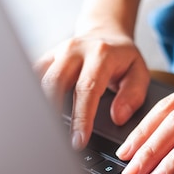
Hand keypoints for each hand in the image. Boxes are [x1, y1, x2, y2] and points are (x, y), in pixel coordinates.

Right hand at [34, 30, 149, 148]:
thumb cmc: (123, 57)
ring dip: (40, 107)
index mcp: (100, 54)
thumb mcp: (139, 72)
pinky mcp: (46, 57)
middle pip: (55, 83)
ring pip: (39, 80)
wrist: (105, 31)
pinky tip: (36, 115)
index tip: (78, 141)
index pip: (86, 89)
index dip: (81, 118)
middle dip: (53, 115)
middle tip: (56, 142)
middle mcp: (74, 50)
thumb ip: (133, 95)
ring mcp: (57, 52)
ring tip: (45, 133)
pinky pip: (34, 77)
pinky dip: (34, 97)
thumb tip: (118, 117)